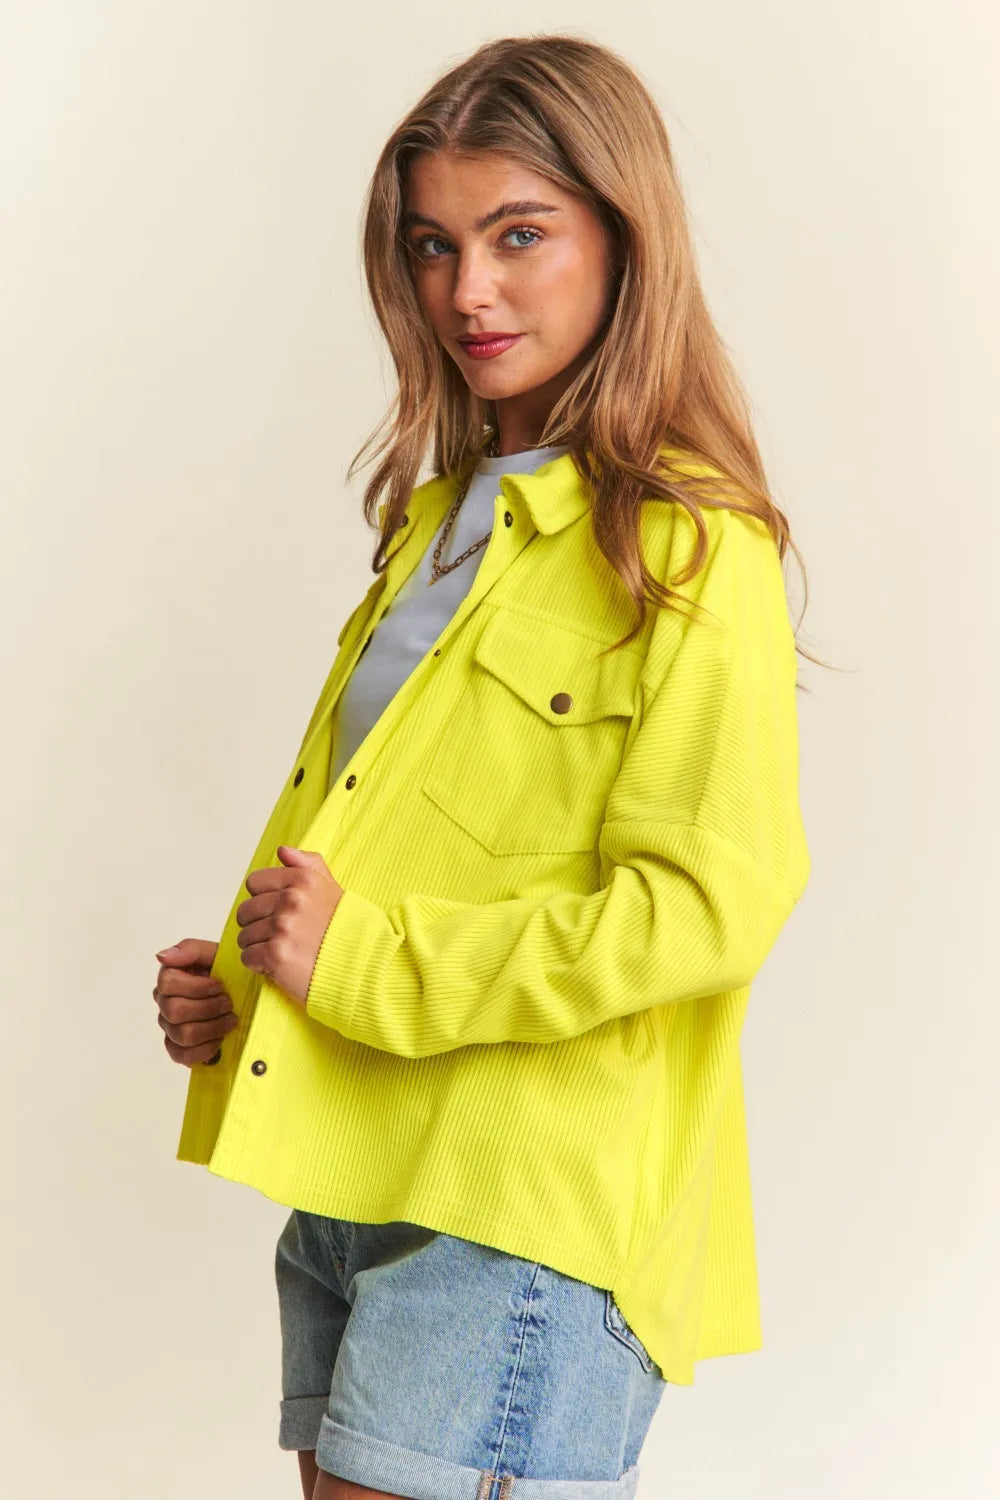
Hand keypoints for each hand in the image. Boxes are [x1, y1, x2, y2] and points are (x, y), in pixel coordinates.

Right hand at [153, 937, 237, 1066]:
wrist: (246, 995)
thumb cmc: (228, 973)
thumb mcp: (216, 954)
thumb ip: (190, 950)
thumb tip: (161, 956)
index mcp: (170, 977)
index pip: (167, 983)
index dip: (197, 987)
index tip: (220, 985)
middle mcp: (164, 1002)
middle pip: (174, 1011)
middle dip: (208, 1008)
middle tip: (229, 1004)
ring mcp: (169, 1027)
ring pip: (182, 1034)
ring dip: (212, 1028)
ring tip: (230, 1020)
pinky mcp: (177, 1048)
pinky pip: (182, 1055)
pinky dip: (206, 1049)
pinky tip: (220, 1039)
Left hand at [236, 846, 344, 1006]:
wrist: (362, 968)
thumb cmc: (345, 930)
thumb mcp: (332, 888)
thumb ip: (308, 864)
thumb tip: (282, 850)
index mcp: (303, 880)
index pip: (254, 883)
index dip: (263, 899)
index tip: (279, 912)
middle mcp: (292, 899)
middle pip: (245, 911)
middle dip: (258, 926)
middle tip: (283, 937)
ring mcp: (283, 927)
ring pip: (244, 936)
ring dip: (259, 947)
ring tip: (284, 951)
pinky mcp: (276, 955)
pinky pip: (247, 957)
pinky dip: (259, 966)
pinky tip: (280, 966)